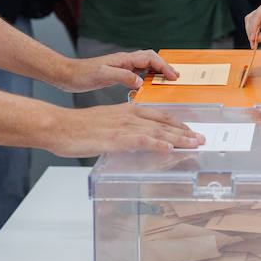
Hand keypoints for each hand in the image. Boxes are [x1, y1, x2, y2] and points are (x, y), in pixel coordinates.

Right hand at [49, 102, 204, 157]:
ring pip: (158, 131)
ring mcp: (123, 126)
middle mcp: (129, 115)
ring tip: (194, 144)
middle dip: (185, 131)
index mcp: (127, 110)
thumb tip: (134, 138)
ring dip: (179, 138)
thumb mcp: (106, 123)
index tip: (191, 131)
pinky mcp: (116, 138)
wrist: (59, 126)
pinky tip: (169, 149)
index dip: (177, 124)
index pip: (159, 116)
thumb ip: (122, 129)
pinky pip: (142, 140)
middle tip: (201, 139)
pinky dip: (157, 144)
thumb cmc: (79, 128)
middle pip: (164, 123)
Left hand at [59, 49, 178, 92]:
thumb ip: (122, 76)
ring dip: (156, 72)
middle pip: (151, 59)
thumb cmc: (82, 74)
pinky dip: (145, 78)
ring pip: (145, 66)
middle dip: (164, 67)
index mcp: (123, 59)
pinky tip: (145, 87)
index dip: (163, 66)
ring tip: (164, 82)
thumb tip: (140, 80)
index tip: (172, 76)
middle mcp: (124, 61)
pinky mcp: (116, 74)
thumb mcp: (102, 75)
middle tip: (174, 78)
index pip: (150, 58)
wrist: (67, 75)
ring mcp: (121, 67)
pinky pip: (136, 73)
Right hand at [245, 0, 260, 46]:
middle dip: (251, 31)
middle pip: (252, 18)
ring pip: (253, 21)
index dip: (253, 28)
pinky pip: (258, 23)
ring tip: (255, 44)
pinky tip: (258, 39)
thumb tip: (258, 39)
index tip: (253, 39)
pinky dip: (256, 31)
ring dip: (252, 32)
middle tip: (254, 44)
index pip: (257, 15)